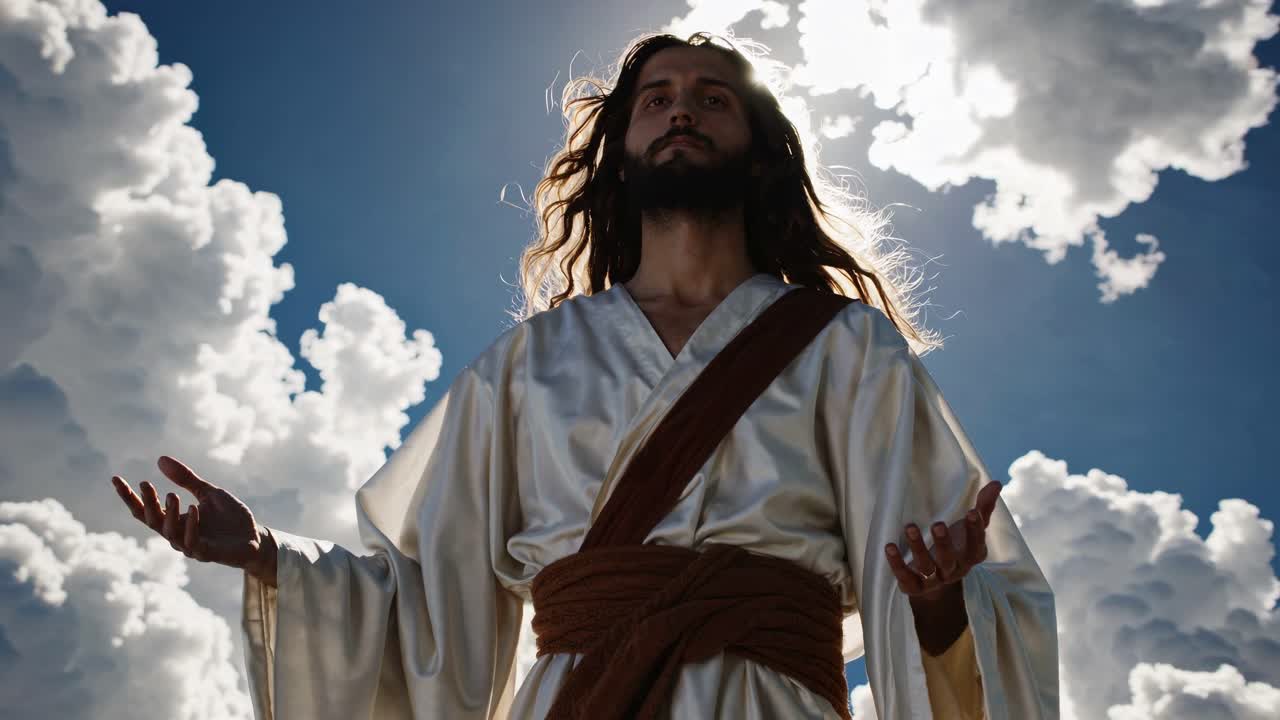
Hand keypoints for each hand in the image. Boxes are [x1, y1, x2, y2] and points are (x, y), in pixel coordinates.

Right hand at [111, 455, 268, 575]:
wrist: (255, 537)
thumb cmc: (230, 518)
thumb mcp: (208, 493)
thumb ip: (186, 479)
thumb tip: (160, 459)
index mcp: (175, 520)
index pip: (145, 510)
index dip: (130, 497)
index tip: (115, 479)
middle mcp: (178, 534)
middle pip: (153, 521)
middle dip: (148, 504)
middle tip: (147, 484)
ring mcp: (191, 545)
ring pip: (170, 533)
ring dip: (169, 514)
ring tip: (172, 495)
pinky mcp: (207, 553)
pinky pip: (193, 543)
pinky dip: (191, 526)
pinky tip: (193, 509)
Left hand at [884, 481, 1002, 600]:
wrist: (937, 584)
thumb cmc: (955, 548)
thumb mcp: (968, 530)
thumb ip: (982, 509)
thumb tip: (996, 483)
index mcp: (969, 556)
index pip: (976, 545)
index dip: (975, 531)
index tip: (972, 512)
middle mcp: (953, 570)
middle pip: (950, 559)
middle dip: (943, 543)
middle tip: (938, 524)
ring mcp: (933, 580)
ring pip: (927, 567)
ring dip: (918, 548)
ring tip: (910, 527)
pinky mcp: (914, 587)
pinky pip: (906, 578)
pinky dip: (897, 564)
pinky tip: (889, 547)